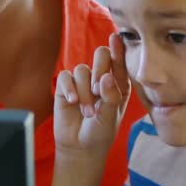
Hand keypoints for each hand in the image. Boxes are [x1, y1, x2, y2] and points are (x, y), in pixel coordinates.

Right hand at [53, 34, 130, 157]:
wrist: (80, 147)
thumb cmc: (100, 132)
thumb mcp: (110, 116)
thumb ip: (110, 96)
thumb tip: (106, 77)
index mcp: (118, 83)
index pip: (120, 61)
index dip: (118, 49)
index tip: (116, 38)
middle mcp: (101, 78)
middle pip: (100, 55)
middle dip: (100, 69)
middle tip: (98, 89)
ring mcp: (83, 81)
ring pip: (82, 69)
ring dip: (84, 92)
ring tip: (87, 112)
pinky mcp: (65, 87)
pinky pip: (65, 77)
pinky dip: (69, 88)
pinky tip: (73, 102)